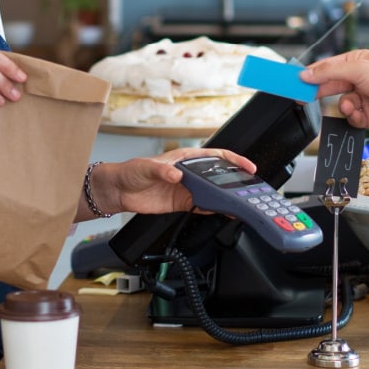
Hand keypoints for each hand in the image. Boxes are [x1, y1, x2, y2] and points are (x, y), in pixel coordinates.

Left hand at [89, 148, 257, 215]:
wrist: (119, 191)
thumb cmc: (131, 171)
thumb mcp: (146, 167)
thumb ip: (162, 171)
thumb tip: (176, 175)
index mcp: (185, 159)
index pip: (215, 156)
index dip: (234, 160)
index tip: (247, 167)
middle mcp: (189, 173)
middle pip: (219, 175)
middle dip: (235, 181)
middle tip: (249, 188)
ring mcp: (187, 189)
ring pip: (213, 192)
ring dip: (225, 197)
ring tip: (240, 202)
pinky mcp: (181, 203)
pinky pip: (202, 206)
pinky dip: (212, 209)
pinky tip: (221, 212)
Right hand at [301, 49, 368, 135]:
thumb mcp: (357, 70)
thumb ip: (329, 72)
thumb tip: (307, 74)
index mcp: (358, 62)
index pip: (329, 67)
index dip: (312, 73)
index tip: (296, 80)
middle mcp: (361, 79)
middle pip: (331, 86)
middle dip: (320, 92)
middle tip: (302, 98)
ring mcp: (364, 98)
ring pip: (341, 104)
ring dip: (344, 106)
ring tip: (350, 106)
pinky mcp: (368, 116)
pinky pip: (351, 117)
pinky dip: (353, 117)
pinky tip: (361, 114)